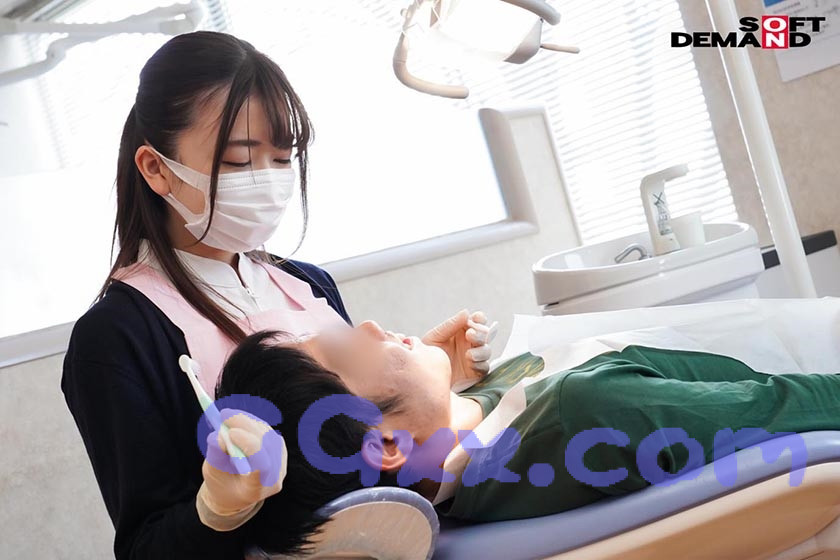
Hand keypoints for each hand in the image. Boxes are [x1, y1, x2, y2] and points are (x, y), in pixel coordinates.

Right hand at [197, 409, 287, 530]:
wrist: (235, 493)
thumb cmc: (221, 484)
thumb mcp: (212, 473)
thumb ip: (216, 455)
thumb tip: (218, 435)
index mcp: (256, 489)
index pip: (262, 465)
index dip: (249, 445)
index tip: (230, 432)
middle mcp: (274, 477)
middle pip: (267, 444)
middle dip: (246, 426)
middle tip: (225, 415)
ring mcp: (280, 463)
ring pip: (267, 434)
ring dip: (247, 421)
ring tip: (227, 417)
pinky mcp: (279, 450)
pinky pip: (267, 431)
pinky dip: (252, 422)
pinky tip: (237, 420)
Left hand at [421, 309, 498, 391]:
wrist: (423, 377)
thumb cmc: (427, 353)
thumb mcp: (435, 337)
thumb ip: (450, 325)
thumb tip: (466, 312)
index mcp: (462, 330)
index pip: (477, 321)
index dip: (480, 318)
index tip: (476, 319)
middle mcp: (470, 343)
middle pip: (485, 335)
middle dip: (480, 334)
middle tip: (469, 335)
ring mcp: (474, 357)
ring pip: (486, 351)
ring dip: (480, 351)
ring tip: (468, 355)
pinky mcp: (475, 372)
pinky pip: (484, 367)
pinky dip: (479, 365)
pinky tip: (470, 364)